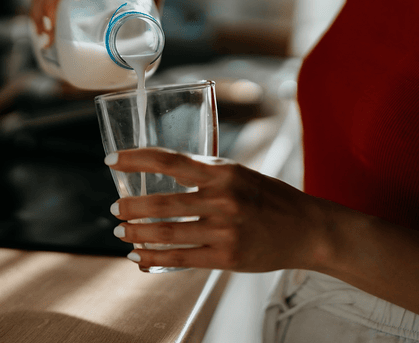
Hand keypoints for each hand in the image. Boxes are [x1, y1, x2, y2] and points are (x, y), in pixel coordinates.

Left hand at [107, 148, 329, 272]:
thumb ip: (204, 172)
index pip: (169, 161)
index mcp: (223, 172)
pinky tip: (140, 258)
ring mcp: (225, 230)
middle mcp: (223, 199)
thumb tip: (164, 169)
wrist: (307, 229)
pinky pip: (181, 258)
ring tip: (122, 233)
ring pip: (166, 233)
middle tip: (114, 209)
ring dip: (136, 234)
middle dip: (130, 207)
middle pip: (161, 203)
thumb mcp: (239, 173)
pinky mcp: (227, 257)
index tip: (111, 160)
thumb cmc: (269, 197)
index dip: (135, 159)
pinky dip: (154, 258)